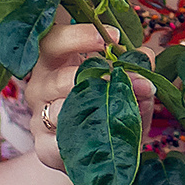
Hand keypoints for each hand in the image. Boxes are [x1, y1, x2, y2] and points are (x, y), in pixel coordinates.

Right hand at [23, 22, 155, 172]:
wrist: (92, 148)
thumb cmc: (103, 102)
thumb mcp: (121, 79)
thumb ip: (133, 66)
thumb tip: (145, 58)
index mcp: (53, 61)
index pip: (53, 41)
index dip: (80, 35)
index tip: (114, 37)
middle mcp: (40, 86)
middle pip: (58, 78)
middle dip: (101, 77)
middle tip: (134, 78)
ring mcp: (39, 118)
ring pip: (60, 111)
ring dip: (99, 109)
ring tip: (131, 106)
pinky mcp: (44, 147)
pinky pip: (60, 144)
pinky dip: (87, 137)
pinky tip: (109, 133)